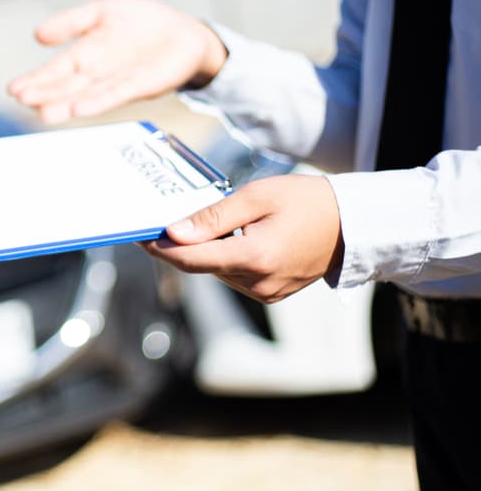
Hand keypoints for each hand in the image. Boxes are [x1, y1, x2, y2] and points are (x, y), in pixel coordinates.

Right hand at [8, 0, 227, 123]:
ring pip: (88, 95)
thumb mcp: (102, 12)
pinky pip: (117, 93)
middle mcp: (98, 72)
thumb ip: (72, 22)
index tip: (14, 90)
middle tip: (23, 102)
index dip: (36, 80)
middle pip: (68, 86)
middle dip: (46, 94)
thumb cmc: (141, 24)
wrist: (185, 34)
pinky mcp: (142, 84)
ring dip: (67, 105)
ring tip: (46, 114)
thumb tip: (37, 35)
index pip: (56, 69)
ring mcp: (119, 81)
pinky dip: (98, 101)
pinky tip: (81, 108)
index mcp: (86, 53)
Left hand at [141, 175, 343, 303]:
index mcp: (254, 258)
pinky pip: (234, 276)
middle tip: (161, 220)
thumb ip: (213, 217)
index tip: (138, 237)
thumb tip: (173, 232)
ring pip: (216, 271)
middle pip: (201, 265)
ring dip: (204, 250)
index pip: (190, 259)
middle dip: (181, 245)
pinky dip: (224, 257)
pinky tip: (230, 237)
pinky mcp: (271, 294)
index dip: (160, 249)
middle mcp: (258, 283)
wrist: (353, 224)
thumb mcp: (257, 197)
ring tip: (206, 223)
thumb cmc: (306, 201)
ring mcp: (265, 292)